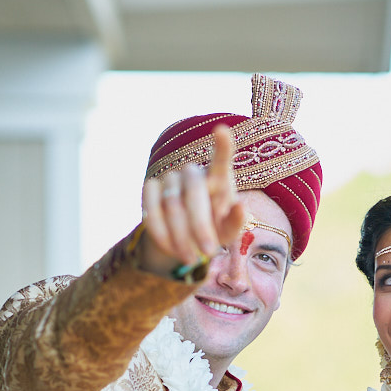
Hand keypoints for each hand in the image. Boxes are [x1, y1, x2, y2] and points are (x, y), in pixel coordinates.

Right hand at [136, 125, 244, 276]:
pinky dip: (162, 234)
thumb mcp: (229, 230)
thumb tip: (241, 207)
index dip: (222, 146)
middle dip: (201, 225)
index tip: (222, 131)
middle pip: (194, 192)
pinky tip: (172, 250)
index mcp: (218, 178)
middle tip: (209, 252)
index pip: (221, 160)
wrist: (185, 236)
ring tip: (192, 259)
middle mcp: (193, 173)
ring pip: (172, 205)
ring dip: (181, 236)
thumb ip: (237, 221)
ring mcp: (170, 178)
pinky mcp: (150, 188)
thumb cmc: (214, 229)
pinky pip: (150, 210)